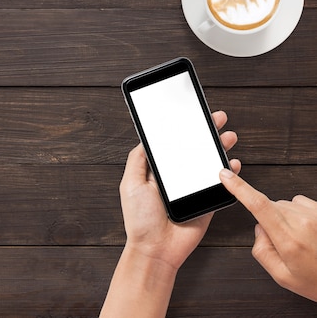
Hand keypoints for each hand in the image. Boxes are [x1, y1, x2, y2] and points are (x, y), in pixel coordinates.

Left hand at [101, 111, 239, 317]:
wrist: (156, 249)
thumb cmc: (140, 219)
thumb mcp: (131, 184)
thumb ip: (137, 161)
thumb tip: (144, 139)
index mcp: (158, 172)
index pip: (172, 145)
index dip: (182, 129)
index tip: (190, 114)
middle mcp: (176, 178)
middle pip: (194, 150)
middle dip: (205, 133)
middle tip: (216, 118)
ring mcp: (193, 189)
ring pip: (209, 164)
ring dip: (219, 148)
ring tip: (227, 136)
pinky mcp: (206, 202)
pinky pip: (221, 185)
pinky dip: (229, 173)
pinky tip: (232, 163)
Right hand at [220, 169, 316, 301]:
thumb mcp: (282, 276)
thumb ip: (261, 251)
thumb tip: (259, 228)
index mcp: (289, 239)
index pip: (258, 205)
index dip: (239, 188)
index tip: (226, 176)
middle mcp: (303, 222)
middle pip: (269, 207)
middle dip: (268, 220)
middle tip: (284, 243)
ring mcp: (315, 214)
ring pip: (284, 205)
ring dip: (285, 217)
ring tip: (300, 238)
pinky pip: (300, 203)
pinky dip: (298, 214)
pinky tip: (308, 230)